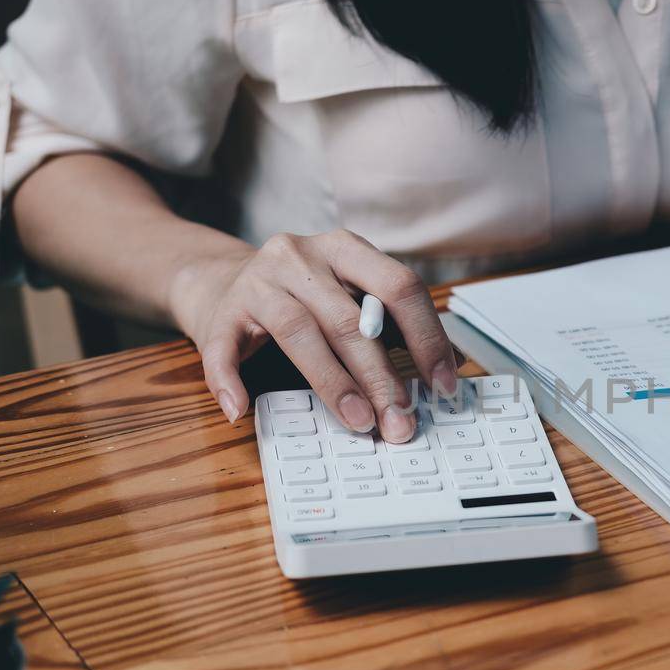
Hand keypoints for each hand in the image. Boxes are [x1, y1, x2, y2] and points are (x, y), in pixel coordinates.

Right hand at [170, 230, 460, 441]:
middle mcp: (301, 256)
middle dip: (383, 377)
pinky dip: (229, 380)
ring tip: (358, 420)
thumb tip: (450, 368)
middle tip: (401, 420)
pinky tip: (240, 409)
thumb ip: (394, 324)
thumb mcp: (350, 295)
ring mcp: (257, 281)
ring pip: (300, 333)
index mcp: (345, 248)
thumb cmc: (302, 297)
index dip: (427, 338)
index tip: (444, 385)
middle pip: (350, 319)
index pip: (399, 286)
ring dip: (333, 383)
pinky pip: (223, 349)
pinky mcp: (220, 312)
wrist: (219, 281)